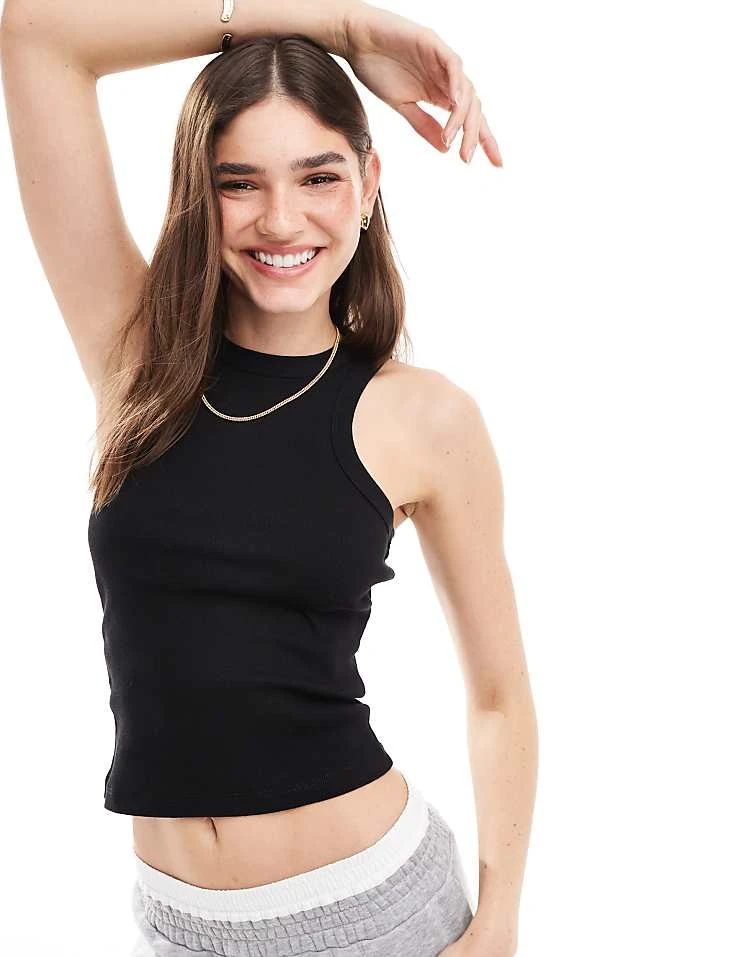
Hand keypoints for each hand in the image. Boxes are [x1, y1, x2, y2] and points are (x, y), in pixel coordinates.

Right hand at [341, 3, 502, 165]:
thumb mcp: (402, 106)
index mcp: (441, 94)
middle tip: (466, 159)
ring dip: (461, 118)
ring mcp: (442, 61)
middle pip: (473, 109)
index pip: (470, 119)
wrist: (356, 39)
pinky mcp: (433, 44)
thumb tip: (445, 149)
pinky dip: (457, 85)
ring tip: (451, 139)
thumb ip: (424, 125)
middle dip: (475, 136)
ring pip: (466, 91)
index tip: (497, 164)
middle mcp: (447, 79)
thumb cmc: (377, 69)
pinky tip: (455, 104)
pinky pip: (453, 65)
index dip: (485, 140)